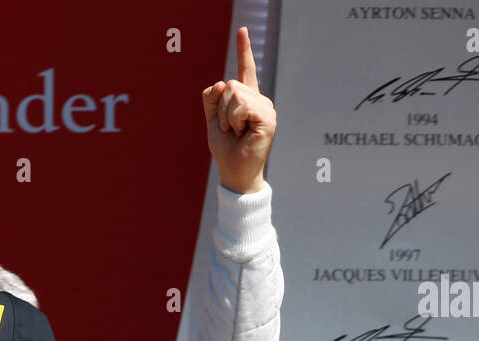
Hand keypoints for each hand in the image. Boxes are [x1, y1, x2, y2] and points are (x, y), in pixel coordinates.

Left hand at [201, 27, 276, 194]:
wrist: (235, 173)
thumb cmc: (226, 149)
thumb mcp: (211, 120)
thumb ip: (211, 99)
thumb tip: (220, 82)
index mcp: (247, 99)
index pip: (246, 70)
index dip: (244, 49)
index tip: (242, 30)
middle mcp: (259, 100)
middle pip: (231, 84)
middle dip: (220, 108)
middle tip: (229, 129)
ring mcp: (265, 108)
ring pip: (235, 93)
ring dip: (226, 116)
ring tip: (236, 132)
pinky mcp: (267, 118)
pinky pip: (242, 106)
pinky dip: (234, 121)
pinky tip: (242, 133)